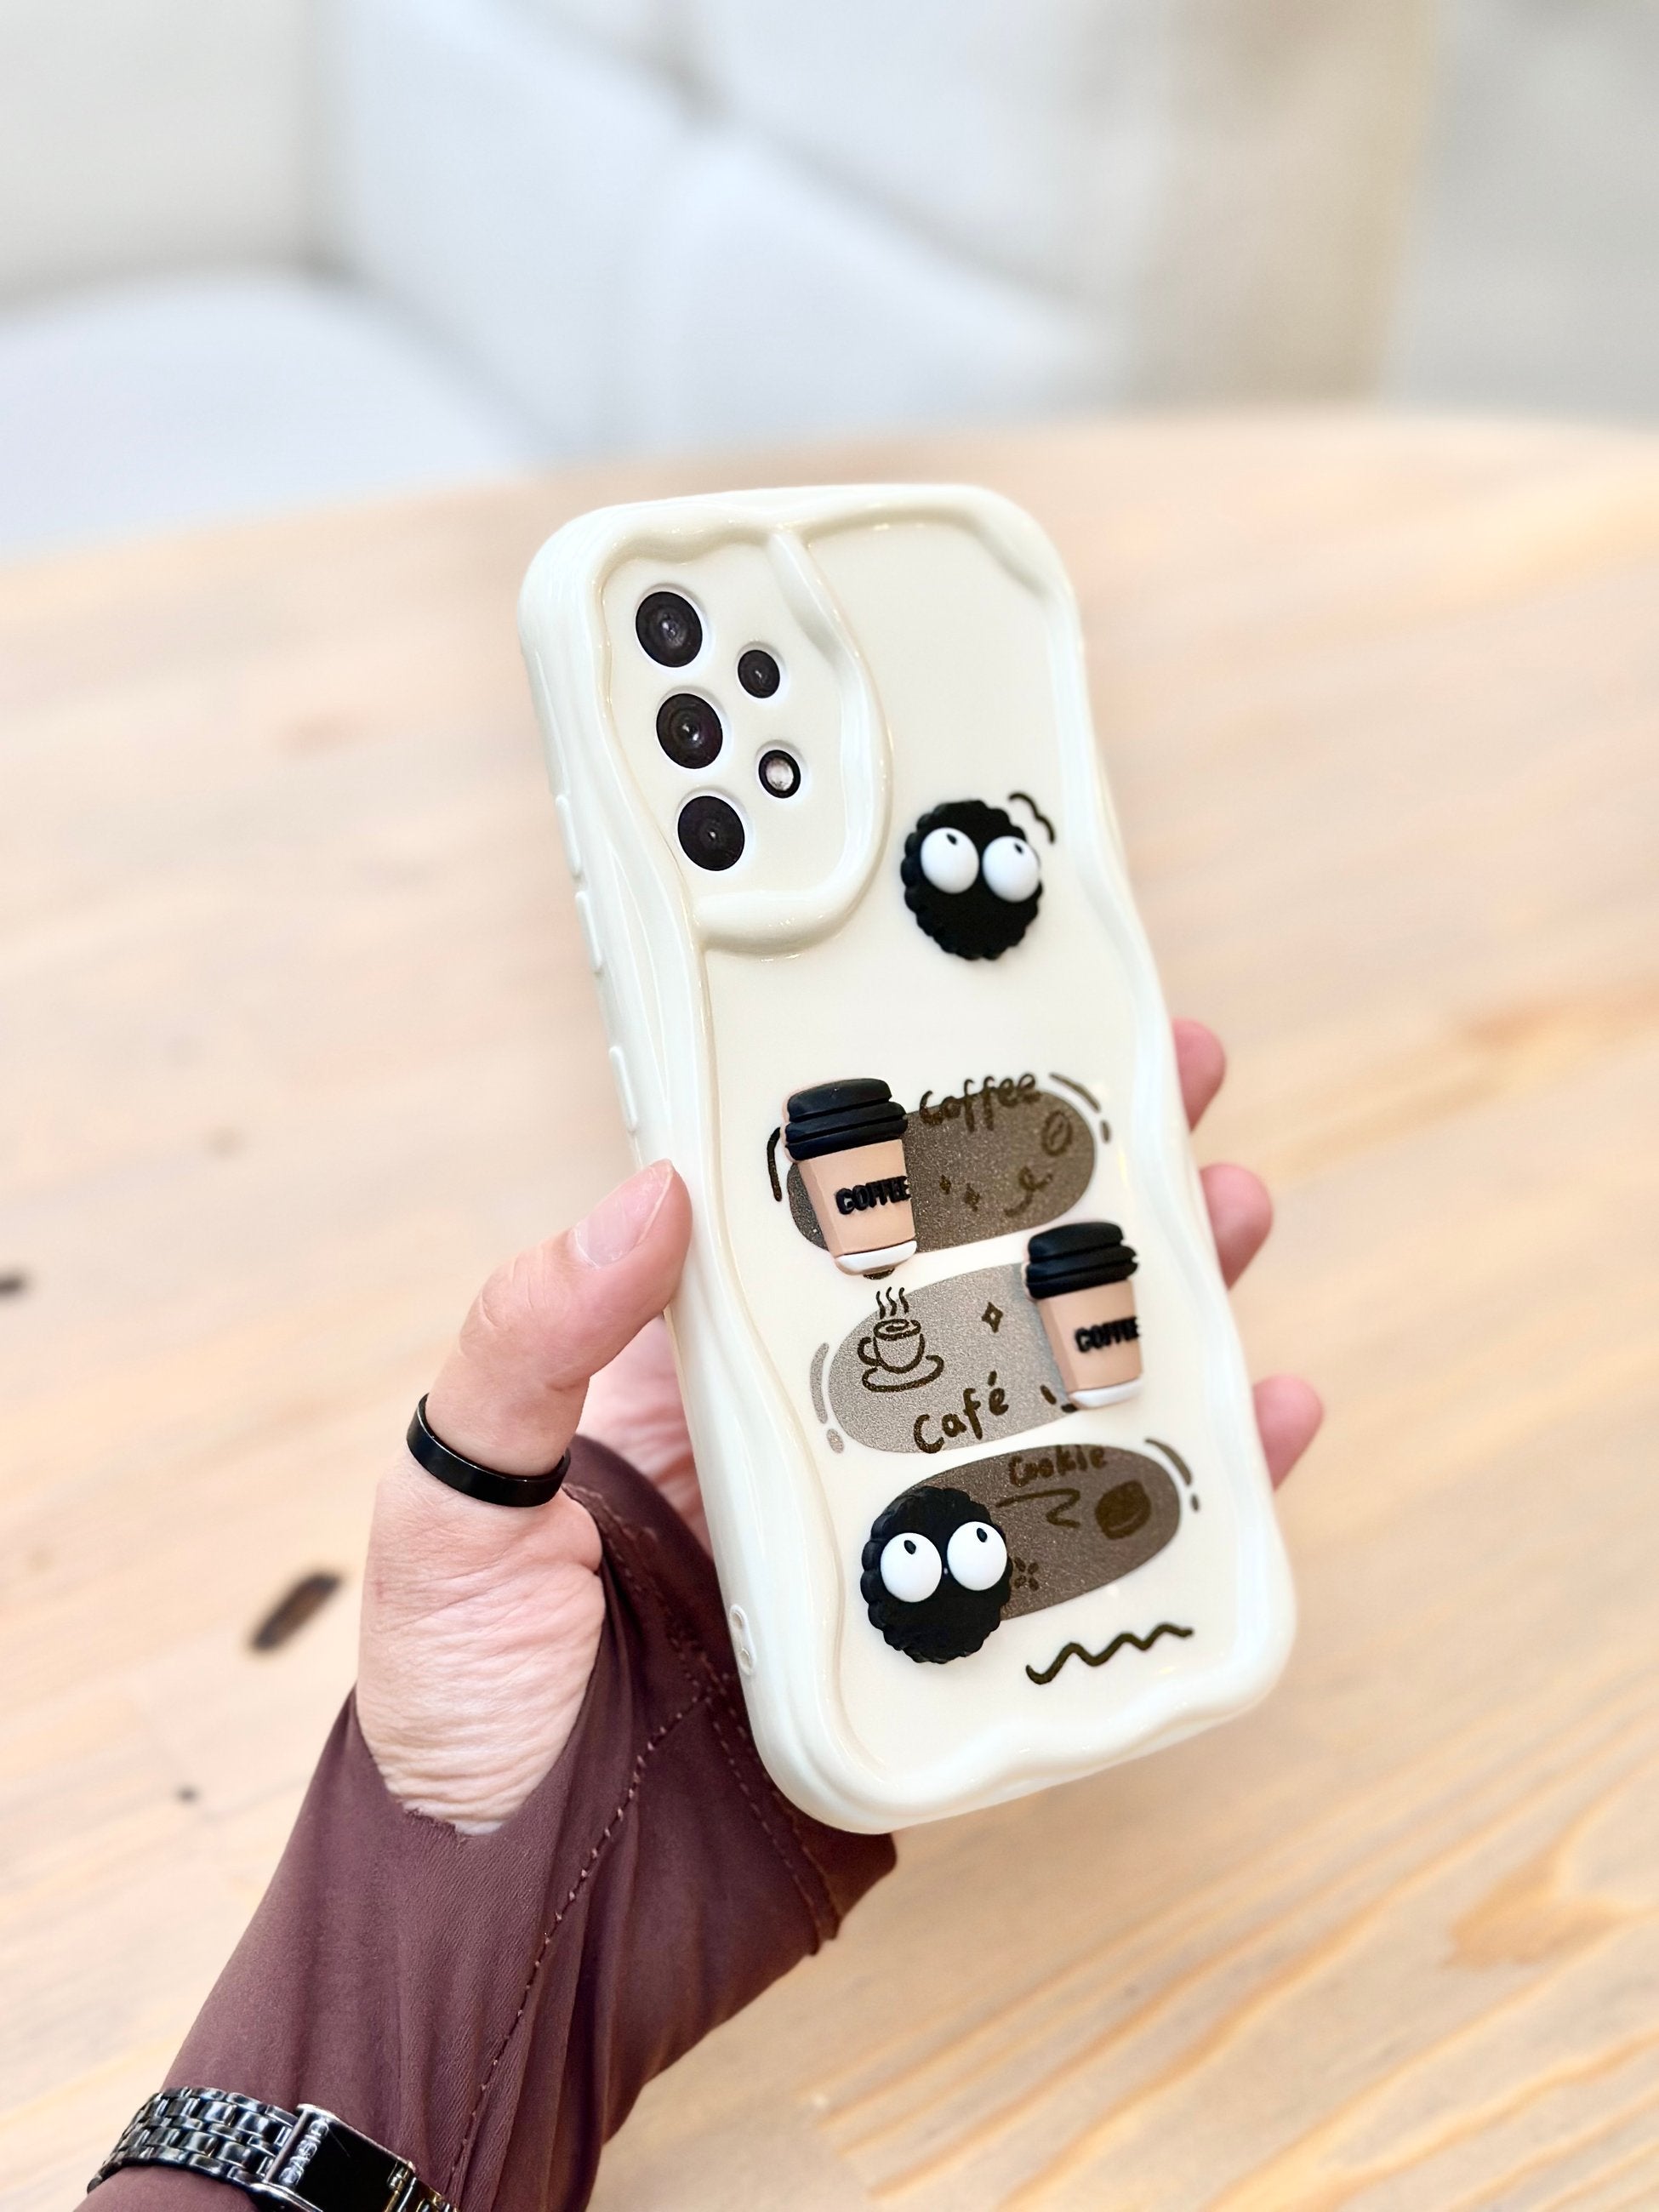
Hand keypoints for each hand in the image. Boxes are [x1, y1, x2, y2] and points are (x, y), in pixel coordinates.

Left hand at [356, 1022, 1320, 1829]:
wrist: (514, 1932)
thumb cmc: (460, 1708)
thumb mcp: (450, 1497)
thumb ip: (528, 1345)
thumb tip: (643, 1189)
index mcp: (701, 1380)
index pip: (822, 1220)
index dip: (905, 1116)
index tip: (983, 1024)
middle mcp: (815, 1444)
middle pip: (970, 1285)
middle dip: (1072, 1180)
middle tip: (1170, 1084)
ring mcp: (897, 1545)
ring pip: (1053, 1400)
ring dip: (1152, 1308)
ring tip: (1232, 1213)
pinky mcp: (957, 1650)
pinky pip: (1090, 1562)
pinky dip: (1188, 1498)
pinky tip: (1263, 1425)